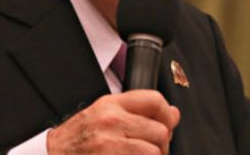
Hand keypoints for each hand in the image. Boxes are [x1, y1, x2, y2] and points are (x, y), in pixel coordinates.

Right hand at [45, 90, 179, 154]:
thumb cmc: (76, 139)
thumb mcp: (102, 115)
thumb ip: (136, 112)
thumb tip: (172, 114)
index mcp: (110, 105)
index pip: (154, 100)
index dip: (167, 114)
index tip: (168, 124)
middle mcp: (111, 122)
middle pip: (160, 130)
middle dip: (162, 144)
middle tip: (154, 149)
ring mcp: (109, 145)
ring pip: (155, 152)